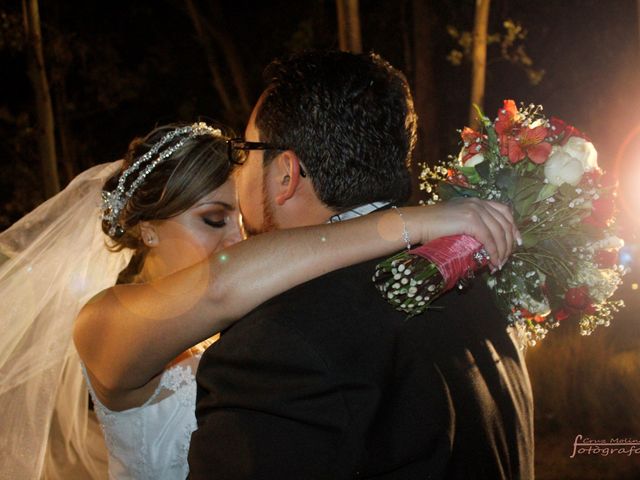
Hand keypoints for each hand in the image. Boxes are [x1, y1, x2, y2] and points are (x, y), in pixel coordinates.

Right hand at [404, 198, 520, 268]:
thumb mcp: (455, 220)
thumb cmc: (431, 225)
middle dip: (510, 243)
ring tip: (499, 264)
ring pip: (499, 232)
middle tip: (508, 258)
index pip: (504, 211)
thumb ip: (469, 224)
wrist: (419, 223)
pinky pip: (489, 239)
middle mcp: (479, 203)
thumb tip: (480, 243)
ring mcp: (476, 210)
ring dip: (503, 251)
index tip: (516, 242)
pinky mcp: (471, 221)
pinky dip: (494, 252)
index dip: (513, 227)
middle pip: (505, 222)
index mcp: (476, 201)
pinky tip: (493, 262)